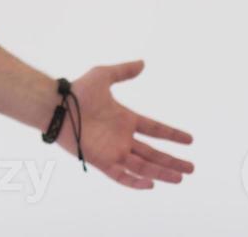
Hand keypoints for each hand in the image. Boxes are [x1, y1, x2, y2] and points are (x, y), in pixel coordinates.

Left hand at [54, 59, 194, 188]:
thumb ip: (122, 71)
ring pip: (142, 166)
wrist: (56, 105)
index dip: (171, 135)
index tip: (189, 140)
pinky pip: (121, 175)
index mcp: (125, 119)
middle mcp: (121, 137)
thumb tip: (143, 63)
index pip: (154, 129)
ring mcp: (112, 150)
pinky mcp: (101, 160)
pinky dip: (135, 182)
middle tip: (191, 168)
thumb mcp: (103, 76)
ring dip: (161, 173)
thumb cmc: (77, 91)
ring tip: (180, 178)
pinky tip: (151, 184)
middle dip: (171, 161)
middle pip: (152, 153)